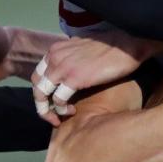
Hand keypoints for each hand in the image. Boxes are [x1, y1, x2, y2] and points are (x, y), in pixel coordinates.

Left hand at [32, 30, 162, 124]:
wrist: (126, 44)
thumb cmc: (110, 48)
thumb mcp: (82, 49)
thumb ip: (71, 58)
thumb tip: (69, 72)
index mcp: (56, 50)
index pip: (38, 74)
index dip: (42, 91)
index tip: (52, 102)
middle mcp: (55, 57)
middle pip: (36, 86)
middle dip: (41, 104)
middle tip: (52, 115)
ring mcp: (63, 68)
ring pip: (42, 94)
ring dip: (48, 110)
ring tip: (61, 117)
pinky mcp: (74, 78)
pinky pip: (58, 100)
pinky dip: (62, 109)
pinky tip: (72, 110)